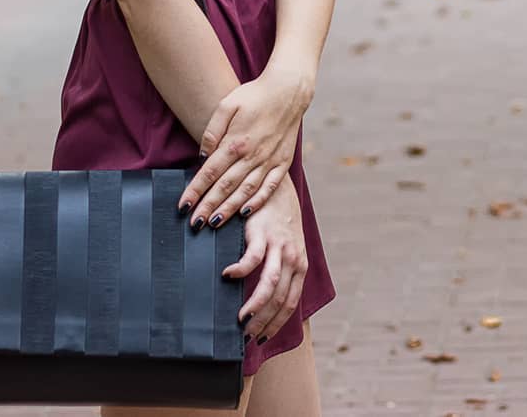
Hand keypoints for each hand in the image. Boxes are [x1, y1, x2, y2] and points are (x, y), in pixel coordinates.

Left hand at [180, 65, 310, 227]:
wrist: (289, 90)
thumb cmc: (255, 95)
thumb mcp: (227, 105)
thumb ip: (212, 131)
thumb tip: (202, 155)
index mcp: (236, 141)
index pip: (209, 172)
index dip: (195, 191)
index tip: (183, 206)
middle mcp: (253, 155)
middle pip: (225, 187)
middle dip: (208, 206)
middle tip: (194, 223)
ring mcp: (269, 160)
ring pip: (245, 191)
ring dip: (229, 209)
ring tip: (214, 223)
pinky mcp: (283, 162)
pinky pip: (269, 187)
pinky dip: (257, 202)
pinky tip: (245, 212)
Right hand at [225, 181, 306, 342]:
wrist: (278, 188)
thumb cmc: (277, 223)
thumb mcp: (283, 250)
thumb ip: (278, 273)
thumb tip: (261, 303)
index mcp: (299, 266)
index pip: (290, 304)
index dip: (276, 324)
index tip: (261, 339)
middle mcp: (293, 259)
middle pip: (279, 299)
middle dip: (263, 322)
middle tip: (244, 336)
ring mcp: (279, 247)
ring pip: (269, 285)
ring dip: (255, 306)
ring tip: (239, 319)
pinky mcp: (263, 233)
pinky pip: (252, 259)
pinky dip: (239, 271)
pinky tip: (226, 276)